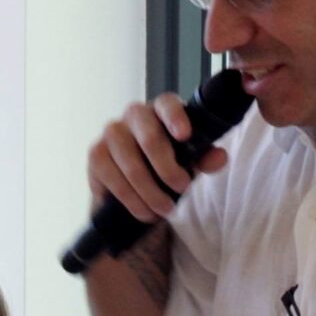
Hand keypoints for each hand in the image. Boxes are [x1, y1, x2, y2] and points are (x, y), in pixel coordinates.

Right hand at [86, 93, 230, 223]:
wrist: (134, 187)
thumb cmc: (166, 166)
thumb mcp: (190, 163)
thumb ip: (205, 159)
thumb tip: (219, 157)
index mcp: (161, 110)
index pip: (167, 104)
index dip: (175, 117)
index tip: (185, 136)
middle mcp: (134, 115)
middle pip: (149, 137)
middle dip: (168, 169)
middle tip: (182, 189)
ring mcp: (111, 133)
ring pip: (132, 165)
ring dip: (151, 192)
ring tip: (165, 209)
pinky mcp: (95, 154)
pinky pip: (114, 179)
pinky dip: (132, 200)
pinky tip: (144, 211)